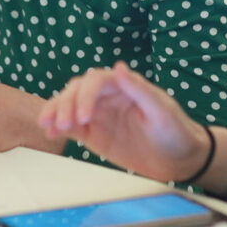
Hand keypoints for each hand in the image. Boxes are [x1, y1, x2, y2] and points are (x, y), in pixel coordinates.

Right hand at [38, 61, 215, 184]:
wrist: (180, 159)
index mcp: (123, 85)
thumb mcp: (162, 111)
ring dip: (56, 113)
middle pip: (77, 91)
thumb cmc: (176, 130)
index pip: (96, 81)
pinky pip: (71, 127)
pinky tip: (49, 133)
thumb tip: (119, 67)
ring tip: (47, 126)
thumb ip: (139, 89)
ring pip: (69, 106)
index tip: (84, 117)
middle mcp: (107, 96)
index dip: (86, 96)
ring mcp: (99, 114)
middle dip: (65, 104)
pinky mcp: (94, 133)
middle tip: (61, 123)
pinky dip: (58, 128)